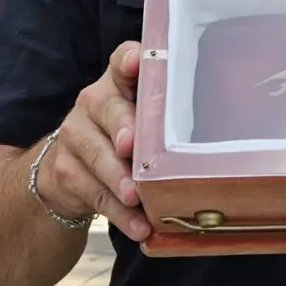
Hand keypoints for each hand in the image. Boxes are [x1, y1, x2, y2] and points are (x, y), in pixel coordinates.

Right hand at [35, 41, 150, 242]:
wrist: (68, 175)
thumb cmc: (121, 139)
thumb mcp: (141, 121)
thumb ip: (167, 119)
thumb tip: (219, 142)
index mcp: (117, 83)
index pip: (121, 61)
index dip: (129, 60)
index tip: (136, 63)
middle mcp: (93, 102)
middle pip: (108, 108)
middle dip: (122, 126)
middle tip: (132, 146)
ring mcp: (75, 135)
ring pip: (97, 154)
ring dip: (118, 178)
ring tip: (136, 196)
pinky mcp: (66, 171)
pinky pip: (95, 193)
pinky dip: (119, 213)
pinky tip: (138, 225)